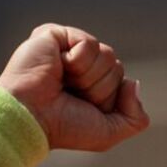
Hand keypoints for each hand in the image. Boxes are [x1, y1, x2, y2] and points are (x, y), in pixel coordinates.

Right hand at [0, 24, 148, 152]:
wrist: (30, 117)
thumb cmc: (63, 126)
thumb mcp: (109, 133)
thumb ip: (136, 117)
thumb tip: (133, 83)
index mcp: (91, 83)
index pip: (121, 80)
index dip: (109, 98)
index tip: (82, 107)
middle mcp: (80, 64)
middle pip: (116, 67)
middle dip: (99, 88)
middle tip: (70, 94)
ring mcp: (67, 47)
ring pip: (107, 55)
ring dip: (88, 77)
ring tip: (63, 82)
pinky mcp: (54, 34)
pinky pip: (89, 44)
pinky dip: (78, 62)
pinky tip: (57, 68)